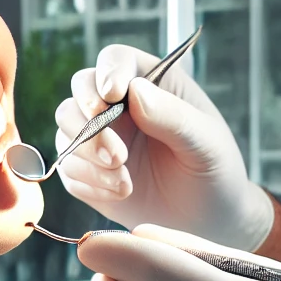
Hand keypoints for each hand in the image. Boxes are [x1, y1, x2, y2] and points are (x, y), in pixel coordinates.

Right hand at [55, 44, 273, 250]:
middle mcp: (118, 105)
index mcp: (151, 83)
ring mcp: (99, 137)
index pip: (116, 59)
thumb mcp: (206, 143)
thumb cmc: (214, 171)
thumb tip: (135, 92)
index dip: (108, 72)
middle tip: (116, 154)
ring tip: (125, 183)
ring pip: (66, 130)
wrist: (208, 220)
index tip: (112, 96)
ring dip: (88, 156)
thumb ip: (174, 116)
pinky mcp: (87, 171)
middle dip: (87, 121)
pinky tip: (121, 193)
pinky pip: (67, 169)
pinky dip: (89, 183)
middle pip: (79, 90)